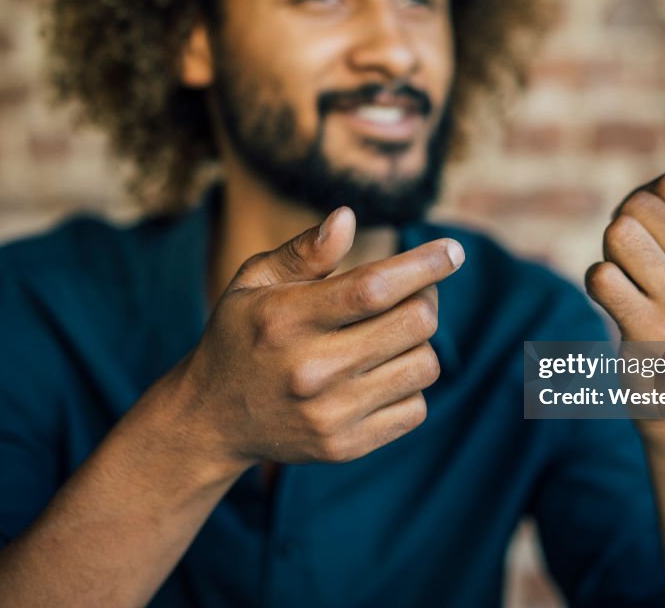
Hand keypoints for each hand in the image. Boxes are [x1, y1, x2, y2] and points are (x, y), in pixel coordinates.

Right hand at [172, 207, 463, 470]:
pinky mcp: (345, 446)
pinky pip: (415, 408)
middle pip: (414, 324)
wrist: (211, 418)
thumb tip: (347, 217)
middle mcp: (310, 369)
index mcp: (287, 318)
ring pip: (425, 366)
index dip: (424, 266)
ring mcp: (330, 413)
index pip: (374, 287)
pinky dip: (408, 385)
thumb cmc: (242, 334)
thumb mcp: (254, 281)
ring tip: (391, 334)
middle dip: (426, 298)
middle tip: (413, 292)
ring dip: (419, 343)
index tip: (453, 252)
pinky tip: (379, 374)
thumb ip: (303, 251)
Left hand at [585, 130, 664, 457]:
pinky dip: (601, 286)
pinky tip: (623, 308)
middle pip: (638, 205)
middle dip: (629, 228)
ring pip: (617, 235)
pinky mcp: (651, 334)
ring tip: (638, 287)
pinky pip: (599, 276)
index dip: (653, 201)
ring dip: (613, 258)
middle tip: (646, 267)